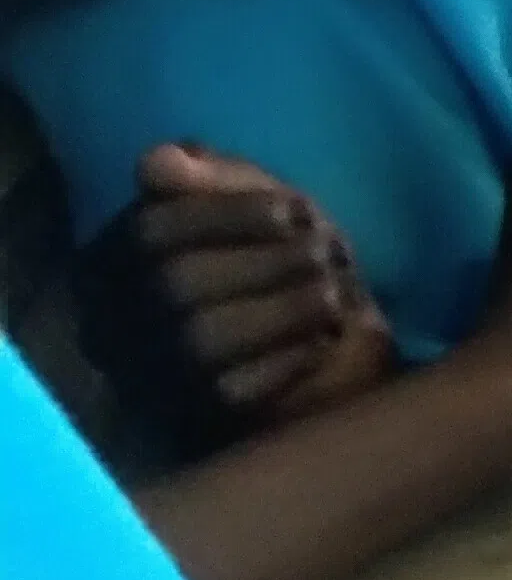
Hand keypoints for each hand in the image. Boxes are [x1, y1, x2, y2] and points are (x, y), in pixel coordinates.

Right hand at [87, 143, 397, 442]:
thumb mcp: (259, 203)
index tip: (294, 208)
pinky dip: (291, 357)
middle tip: (326, 253)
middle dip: (267, 261)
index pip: (150, 230)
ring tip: (330, 293)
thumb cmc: (283, 261)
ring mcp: (149, 377)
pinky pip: (236, 389)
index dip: (228, 213)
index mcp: (114, 259)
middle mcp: (112, 322)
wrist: (328, 344)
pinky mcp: (197, 419)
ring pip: (202, 337)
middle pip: (175, 283)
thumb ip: (216, 177)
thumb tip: (159, 160)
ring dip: (285, 307)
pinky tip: (320, 340)